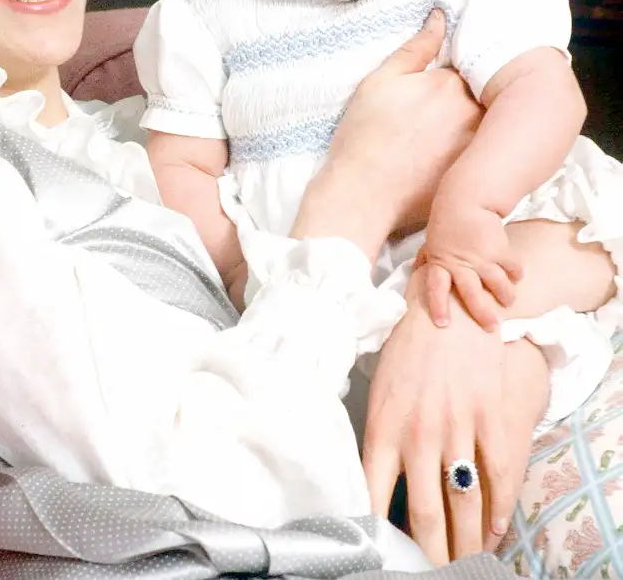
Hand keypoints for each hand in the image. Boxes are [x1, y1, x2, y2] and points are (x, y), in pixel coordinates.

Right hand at [329, 10, 482, 234]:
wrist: (363, 195)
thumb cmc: (364, 139)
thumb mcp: (378, 83)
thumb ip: (414, 49)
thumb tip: (440, 17)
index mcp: (449, 84)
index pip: (468, 64)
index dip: (452, 73)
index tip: (436, 86)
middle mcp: (473, 112)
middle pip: (482, 93)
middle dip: (468, 96)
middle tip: (436, 112)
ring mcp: (480, 144)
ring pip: (487, 121)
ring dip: (475, 121)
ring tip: (441, 133)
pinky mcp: (480, 173)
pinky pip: (487, 150)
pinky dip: (478, 148)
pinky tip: (447, 154)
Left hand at [363, 269, 545, 564]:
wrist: (445, 304)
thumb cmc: (403, 348)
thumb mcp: (376, 388)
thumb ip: (375, 433)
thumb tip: (360, 475)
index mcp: (381, 425)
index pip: (371, 490)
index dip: (376, 528)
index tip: (380, 552)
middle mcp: (417, 432)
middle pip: (422, 511)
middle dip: (428, 551)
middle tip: (431, 572)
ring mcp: (456, 426)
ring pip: (462, 501)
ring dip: (465, 540)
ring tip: (463, 563)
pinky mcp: (487, 418)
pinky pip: (497, 475)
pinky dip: (498, 509)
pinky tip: (494, 529)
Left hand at [420, 203, 522, 331]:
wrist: (466, 199)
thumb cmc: (447, 223)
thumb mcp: (432, 240)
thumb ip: (426, 257)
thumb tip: (414, 270)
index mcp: (440, 262)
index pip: (436, 288)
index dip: (439, 306)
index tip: (443, 324)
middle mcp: (460, 263)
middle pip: (471, 294)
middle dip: (482, 313)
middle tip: (491, 328)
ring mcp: (482, 257)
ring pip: (497, 284)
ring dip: (505, 295)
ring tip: (508, 302)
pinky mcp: (500, 250)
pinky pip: (512, 268)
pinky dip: (516, 273)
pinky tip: (516, 276)